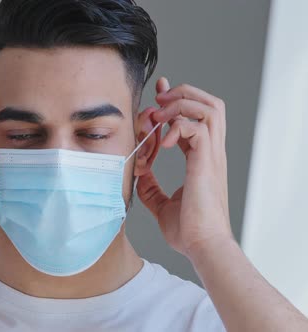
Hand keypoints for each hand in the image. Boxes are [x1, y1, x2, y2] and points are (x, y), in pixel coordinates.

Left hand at [137, 77, 233, 257]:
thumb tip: (138, 175)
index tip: (158, 93)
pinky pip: (198, 127)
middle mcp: (211, 153)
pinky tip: (163, 142)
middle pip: (211, 104)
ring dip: (182, 105)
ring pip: (210, 108)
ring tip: (160, 117)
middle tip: (159, 101)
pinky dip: (178, 126)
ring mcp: (212, 156)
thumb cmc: (188, 230)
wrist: (201, 246)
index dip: (177, 102)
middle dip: (183, 94)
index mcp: (202, 159)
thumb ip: (151, 187)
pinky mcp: (207, 163)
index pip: (194, 118)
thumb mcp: (161, 203)